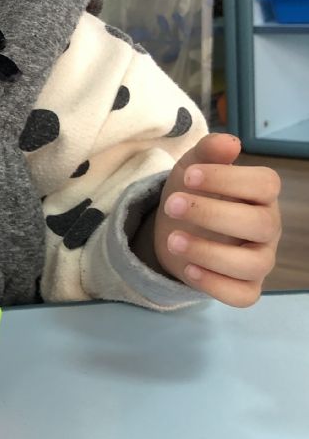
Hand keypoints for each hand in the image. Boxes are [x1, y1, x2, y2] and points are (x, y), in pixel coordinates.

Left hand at [153, 133, 280, 306]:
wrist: (174, 229)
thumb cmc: (193, 194)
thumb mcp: (192, 169)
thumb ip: (208, 153)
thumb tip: (229, 142)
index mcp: (261, 194)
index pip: (266, 184)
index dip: (229, 179)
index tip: (189, 176)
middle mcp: (267, 227)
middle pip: (260, 224)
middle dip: (213, 214)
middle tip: (171, 205)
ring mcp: (258, 259)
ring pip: (253, 264)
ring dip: (210, 253)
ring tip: (173, 240)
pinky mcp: (245, 287)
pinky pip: (243, 295)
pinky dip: (215, 285)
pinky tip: (187, 269)